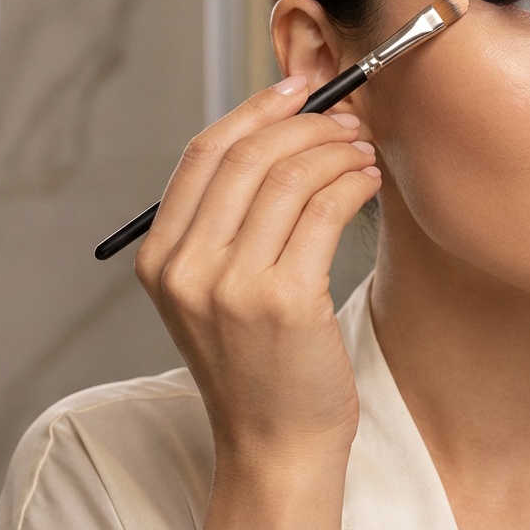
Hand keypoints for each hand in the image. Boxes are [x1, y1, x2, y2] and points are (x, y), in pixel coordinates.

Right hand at [132, 74, 378, 527]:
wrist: (276, 442)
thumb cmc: (261, 362)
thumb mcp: (216, 291)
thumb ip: (228, 223)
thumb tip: (280, 133)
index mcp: (160, 257)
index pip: (202, 154)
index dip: (253, 110)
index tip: (296, 88)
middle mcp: (185, 268)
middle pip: (246, 155)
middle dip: (305, 124)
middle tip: (347, 119)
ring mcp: (231, 285)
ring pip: (289, 177)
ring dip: (336, 151)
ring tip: (364, 151)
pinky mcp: (284, 300)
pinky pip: (324, 209)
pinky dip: (352, 183)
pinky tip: (369, 183)